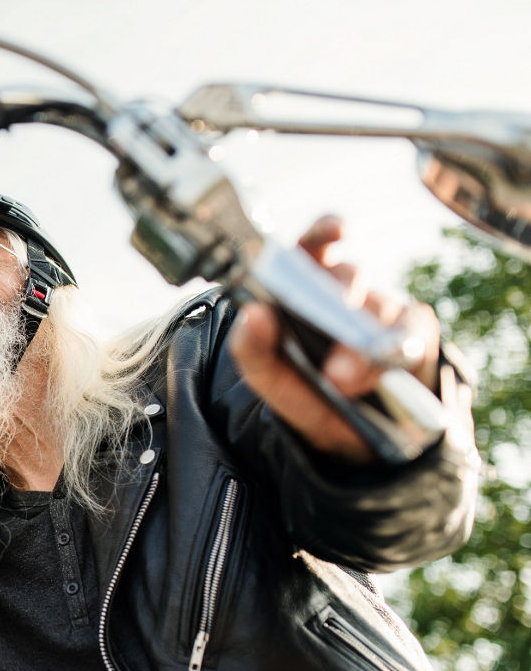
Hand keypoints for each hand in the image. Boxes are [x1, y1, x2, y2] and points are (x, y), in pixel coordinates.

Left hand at [228, 216, 440, 463]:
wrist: (352, 439)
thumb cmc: (309, 395)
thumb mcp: (274, 381)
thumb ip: (254, 352)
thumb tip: (252, 313)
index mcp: (307, 292)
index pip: (315, 247)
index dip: (324, 231)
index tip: (336, 230)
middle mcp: (348, 295)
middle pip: (348, 276)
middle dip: (336, 301)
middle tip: (315, 332)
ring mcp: (383, 313)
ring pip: (381, 307)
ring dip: (361, 343)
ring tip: (342, 381)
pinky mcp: (416, 335)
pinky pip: (416, 327)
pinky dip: (406, 342)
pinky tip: (397, 358)